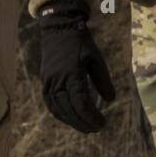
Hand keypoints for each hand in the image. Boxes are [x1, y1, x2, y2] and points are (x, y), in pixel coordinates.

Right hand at [36, 0, 115, 132]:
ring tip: (86, 127)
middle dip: (84, 122)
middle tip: (96, 129)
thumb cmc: (80, 42)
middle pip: (71, 110)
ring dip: (73, 122)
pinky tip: (71, 119)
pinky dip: (61, 115)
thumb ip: (103, 80)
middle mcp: (58, 81)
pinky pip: (51, 105)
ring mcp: (49, 83)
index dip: (92, 117)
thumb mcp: (96, 58)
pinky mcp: (45, 83)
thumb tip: (110, 100)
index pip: (82, 104)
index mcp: (72, 75)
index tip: (103, 123)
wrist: (58, 28)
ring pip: (60, 110)